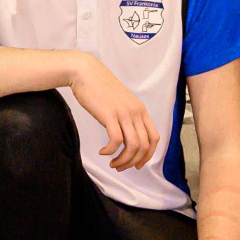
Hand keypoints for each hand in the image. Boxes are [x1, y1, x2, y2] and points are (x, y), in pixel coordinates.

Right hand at [67, 54, 158, 170]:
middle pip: (144, 146)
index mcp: (141, 110)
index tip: (137, 164)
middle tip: (120, 167)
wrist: (86, 72)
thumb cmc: (100, 88)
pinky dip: (110, 151)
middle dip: (133, 162)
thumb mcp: (121, 103)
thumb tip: (126, 139)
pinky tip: (102, 151)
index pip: (154, 138)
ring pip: (132, 146)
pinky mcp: (109, 115)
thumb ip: (127, 118)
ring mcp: (124, 113)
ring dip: (123, 160)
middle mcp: (136, 112)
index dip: (148, 155)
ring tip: (112, 163)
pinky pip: (115, 141)